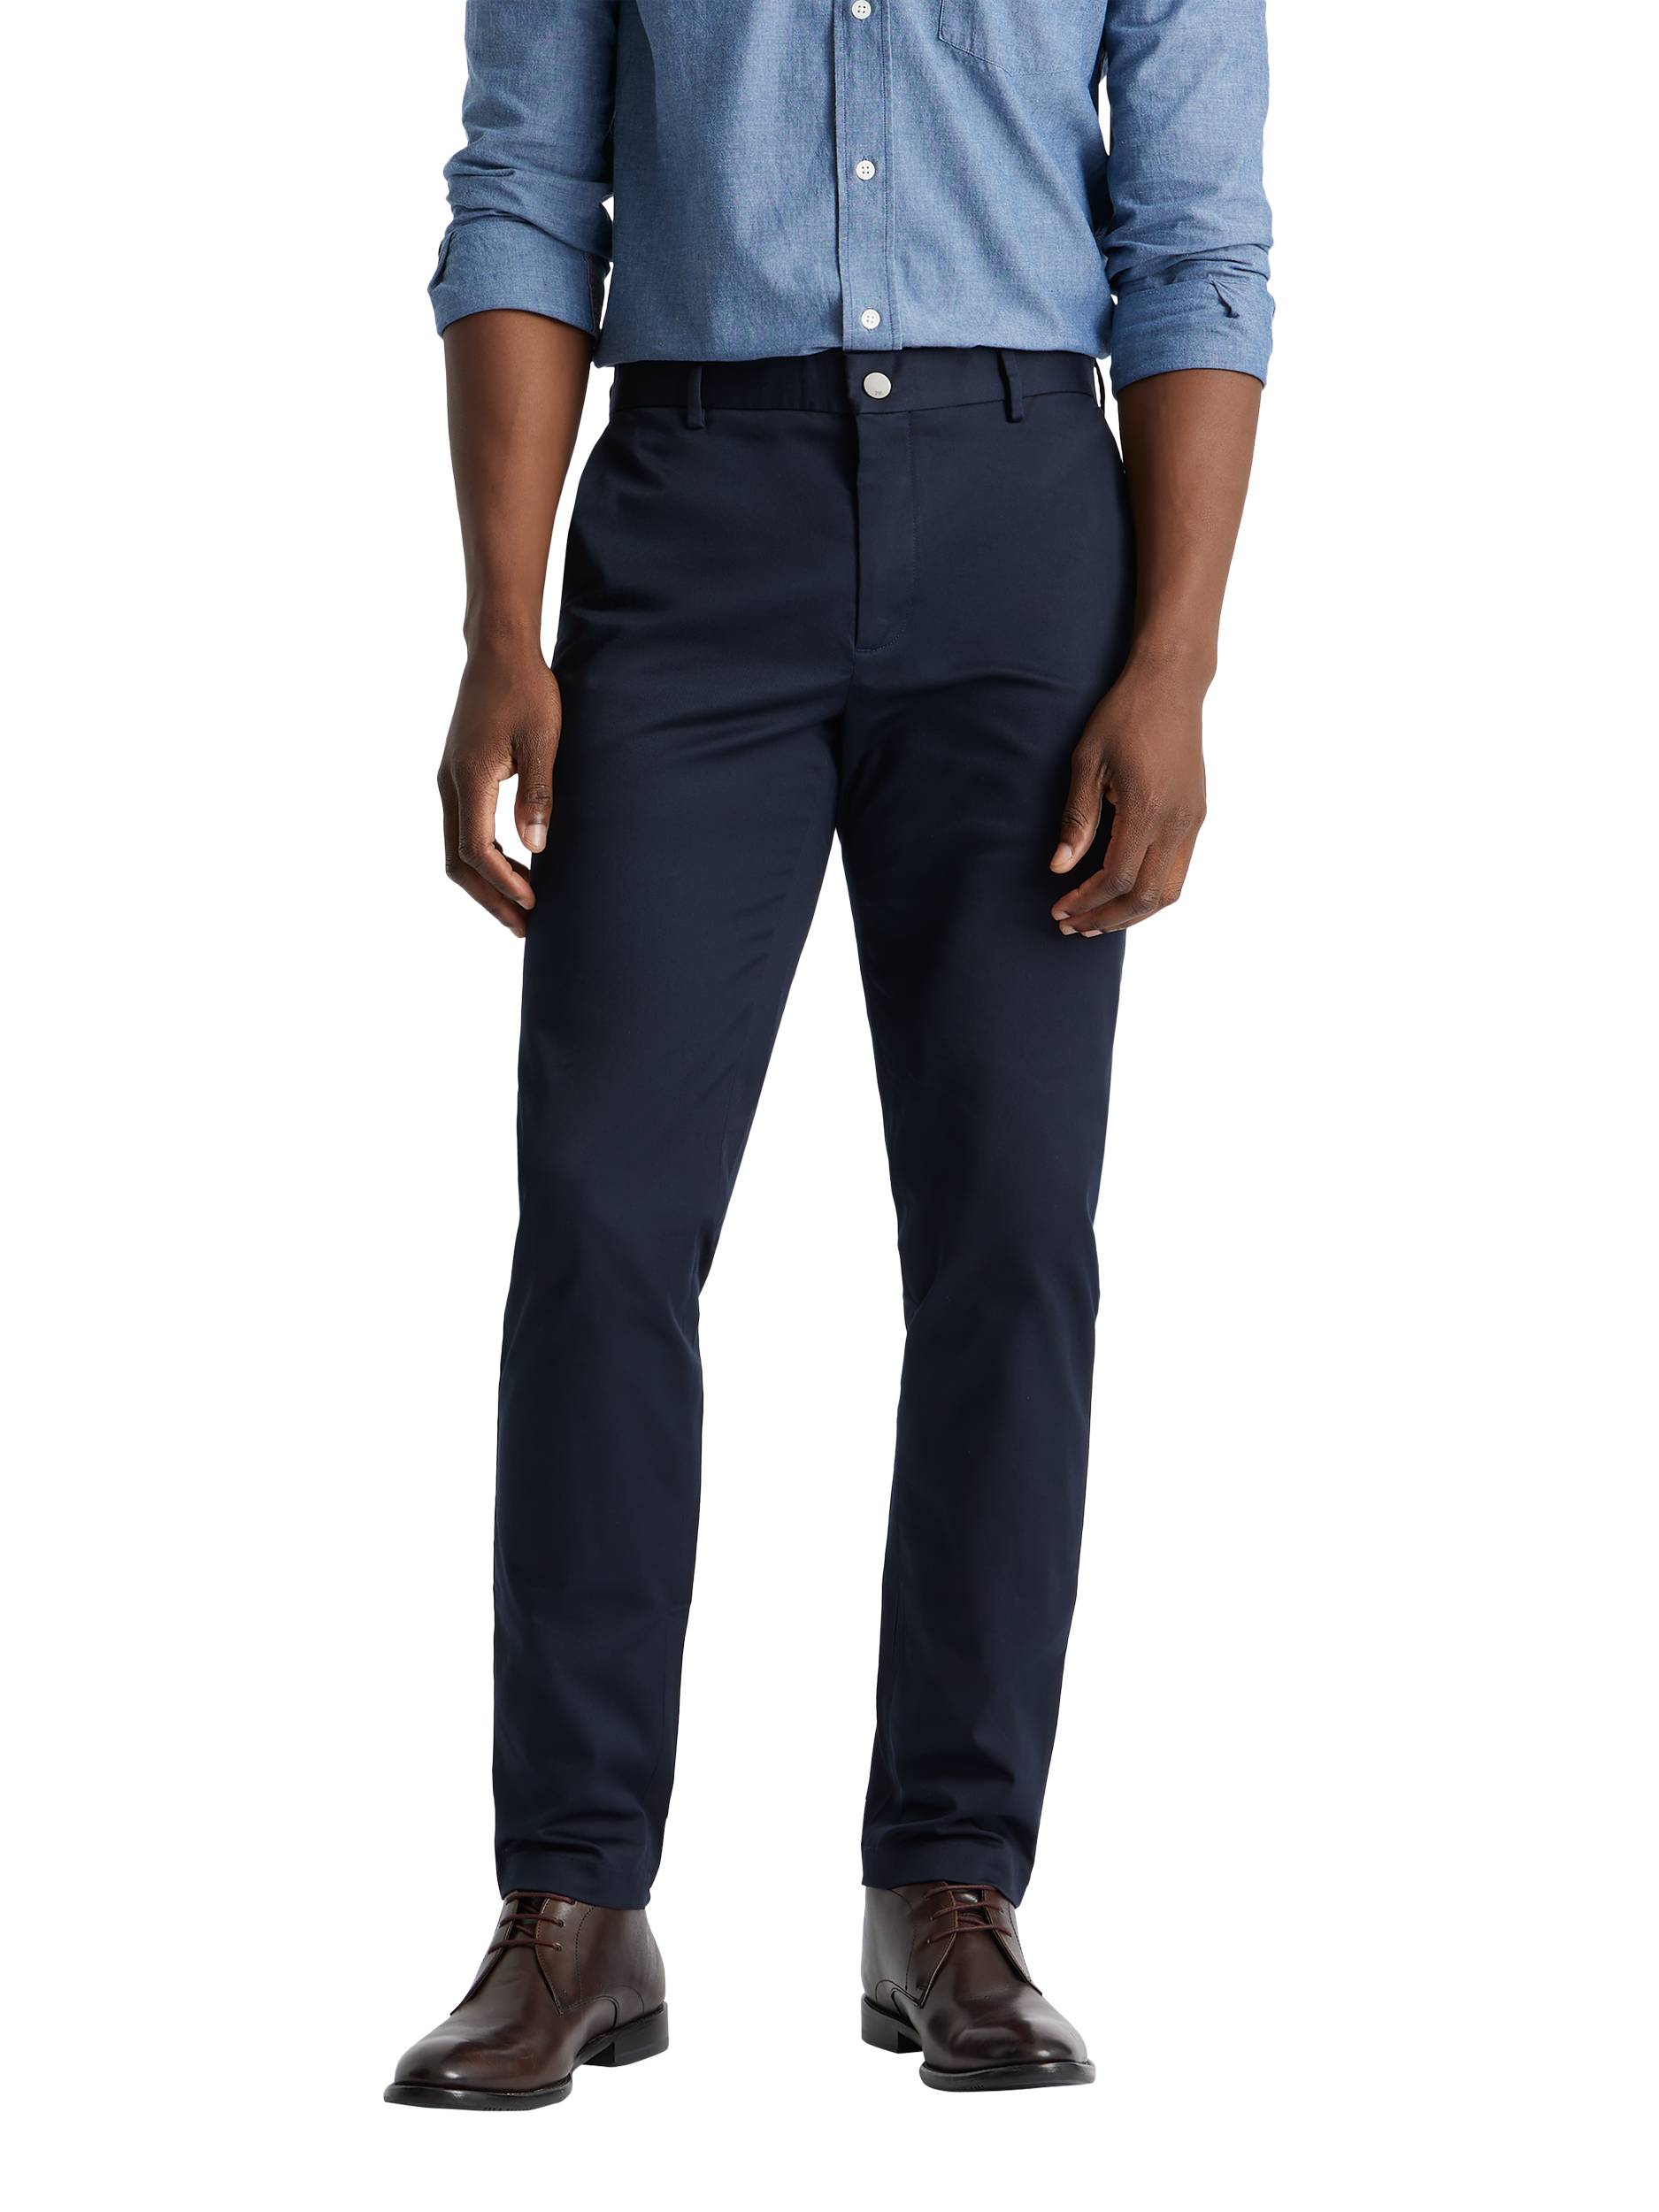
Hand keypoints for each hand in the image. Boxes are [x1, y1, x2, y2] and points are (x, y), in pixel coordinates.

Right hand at [437, 643, 561, 936]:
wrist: (498, 650)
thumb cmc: (526, 688)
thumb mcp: (542, 739)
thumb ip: (537, 793)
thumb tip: (536, 847)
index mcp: (469, 778)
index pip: (476, 850)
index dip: (503, 883)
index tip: (533, 902)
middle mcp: (450, 783)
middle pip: (458, 861)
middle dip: (490, 897)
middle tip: (524, 928)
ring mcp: (450, 780)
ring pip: (457, 848)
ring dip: (486, 882)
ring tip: (521, 908)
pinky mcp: (458, 775)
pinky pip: (463, 829)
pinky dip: (484, 858)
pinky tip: (514, 866)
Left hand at [1049, 653, 1207, 935]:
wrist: (1171, 685)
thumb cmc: (1123, 717)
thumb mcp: (1087, 762)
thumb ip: (1077, 819)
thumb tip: (1060, 867)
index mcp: (1147, 809)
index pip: (1116, 878)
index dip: (1085, 901)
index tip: (1059, 910)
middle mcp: (1177, 822)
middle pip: (1145, 897)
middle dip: (1107, 918)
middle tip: (1073, 925)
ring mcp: (1192, 821)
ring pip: (1169, 892)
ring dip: (1132, 914)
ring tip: (1097, 920)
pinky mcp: (1197, 816)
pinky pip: (1178, 871)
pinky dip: (1150, 893)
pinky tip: (1123, 893)